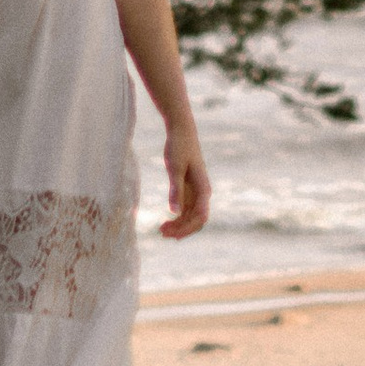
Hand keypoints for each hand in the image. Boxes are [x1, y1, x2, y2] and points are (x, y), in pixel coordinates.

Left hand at [159, 117, 210, 241]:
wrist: (181, 130)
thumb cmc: (179, 147)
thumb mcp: (175, 168)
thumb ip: (176, 190)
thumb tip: (175, 212)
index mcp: (203, 188)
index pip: (200, 217)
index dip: (187, 228)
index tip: (172, 234)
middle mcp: (202, 193)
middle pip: (196, 220)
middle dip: (181, 229)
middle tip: (162, 233)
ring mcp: (196, 192)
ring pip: (190, 217)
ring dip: (178, 226)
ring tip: (161, 230)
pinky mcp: (188, 189)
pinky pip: (185, 210)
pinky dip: (176, 218)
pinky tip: (165, 222)